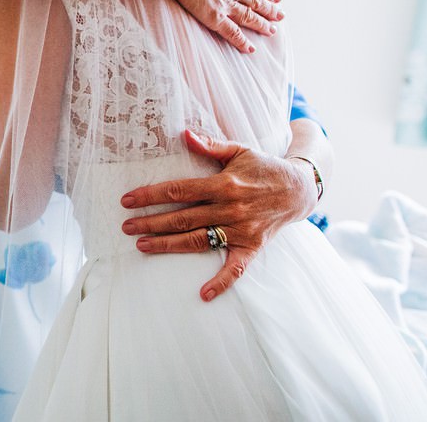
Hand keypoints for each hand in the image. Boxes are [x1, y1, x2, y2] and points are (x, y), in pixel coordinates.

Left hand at [119, 129, 318, 300]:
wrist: (299, 189)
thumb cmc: (263, 167)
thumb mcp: (239, 150)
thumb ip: (211, 145)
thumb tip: (183, 133)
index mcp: (224, 184)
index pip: (180, 190)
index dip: (152, 195)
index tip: (128, 200)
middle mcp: (231, 209)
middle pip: (183, 218)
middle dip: (151, 223)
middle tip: (126, 227)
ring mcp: (242, 230)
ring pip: (199, 241)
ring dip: (169, 246)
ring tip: (143, 246)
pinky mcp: (253, 247)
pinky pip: (236, 268)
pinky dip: (221, 282)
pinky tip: (203, 293)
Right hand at [171, 0, 282, 53]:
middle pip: (254, 0)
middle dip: (268, 8)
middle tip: (281, 15)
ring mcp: (224, 3)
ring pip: (248, 17)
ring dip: (261, 24)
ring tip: (273, 31)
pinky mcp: (214, 16)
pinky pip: (231, 32)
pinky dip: (242, 41)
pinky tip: (251, 48)